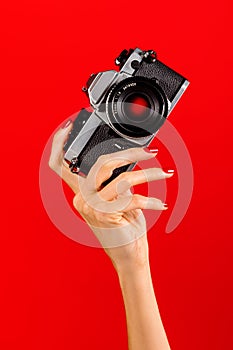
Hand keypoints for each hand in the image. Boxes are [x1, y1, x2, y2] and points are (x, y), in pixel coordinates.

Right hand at [49, 121, 173, 271]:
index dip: (59, 144)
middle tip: (151, 152)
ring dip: (149, 174)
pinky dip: (151, 199)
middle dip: (131, 153)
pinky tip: (161, 204)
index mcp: (81, 191)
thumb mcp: (117, 199)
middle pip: (102, 163)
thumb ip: (114, 180)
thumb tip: (129, 158)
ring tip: (165, 174)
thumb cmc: (124, 226)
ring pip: (122, 178)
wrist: (129, 255)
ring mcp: (91, 206)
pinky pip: (133, 198)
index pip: (60, 165)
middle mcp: (81, 197)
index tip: (69, 127)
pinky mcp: (106, 215)